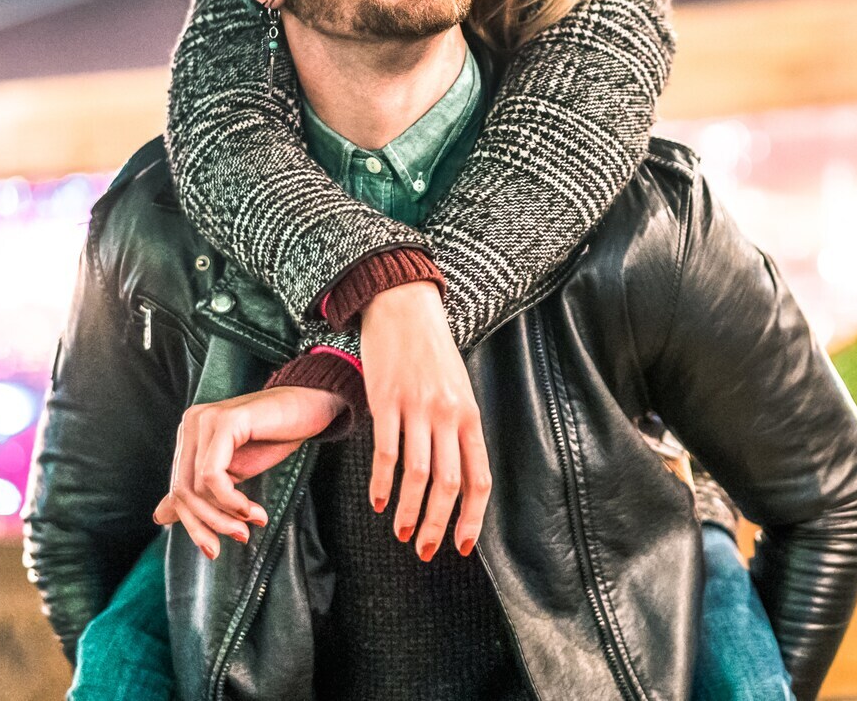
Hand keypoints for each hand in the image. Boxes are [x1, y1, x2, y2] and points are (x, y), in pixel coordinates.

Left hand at [152, 385, 344, 557]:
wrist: (311, 408)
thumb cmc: (274, 437)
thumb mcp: (233, 472)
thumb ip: (200, 491)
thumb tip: (159, 517)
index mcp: (189, 434)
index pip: (178, 489)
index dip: (193, 524)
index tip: (214, 549)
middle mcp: (192, 423)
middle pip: (183, 490)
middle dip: (208, 524)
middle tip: (237, 539)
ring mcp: (206, 419)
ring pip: (197, 487)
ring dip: (226, 515)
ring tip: (251, 524)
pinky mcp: (225, 421)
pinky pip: (214, 475)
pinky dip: (231, 501)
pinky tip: (252, 511)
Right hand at [358, 281, 491, 561]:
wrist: (403, 305)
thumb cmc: (432, 351)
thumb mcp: (457, 389)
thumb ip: (458, 430)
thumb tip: (457, 479)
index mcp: (470, 415)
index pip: (478, 478)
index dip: (471, 518)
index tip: (461, 546)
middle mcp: (447, 415)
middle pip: (448, 485)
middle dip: (438, 525)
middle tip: (426, 551)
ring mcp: (416, 408)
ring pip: (417, 475)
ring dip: (409, 512)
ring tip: (401, 534)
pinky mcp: (386, 401)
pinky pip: (385, 452)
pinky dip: (381, 483)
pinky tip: (378, 502)